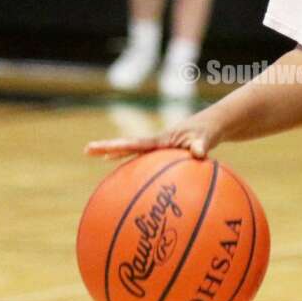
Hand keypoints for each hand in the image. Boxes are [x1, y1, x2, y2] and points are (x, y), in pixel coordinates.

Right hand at [85, 110, 222, 159]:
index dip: (119, 147)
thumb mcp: (208, 138)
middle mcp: (158, 142)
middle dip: (108, 146)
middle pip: (129, 145)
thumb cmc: (211, 131)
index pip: (137, 144)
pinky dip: (138, 165)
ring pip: (136, 151)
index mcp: (163, 139)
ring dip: (118, 153)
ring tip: (98, 157)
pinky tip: (130, 176)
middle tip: (86, 149)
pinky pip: (148, 160)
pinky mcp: (167, 151)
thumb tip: (198, 154)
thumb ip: (202, 146)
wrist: (215, 124)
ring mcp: (161, 146)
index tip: (101, 148)